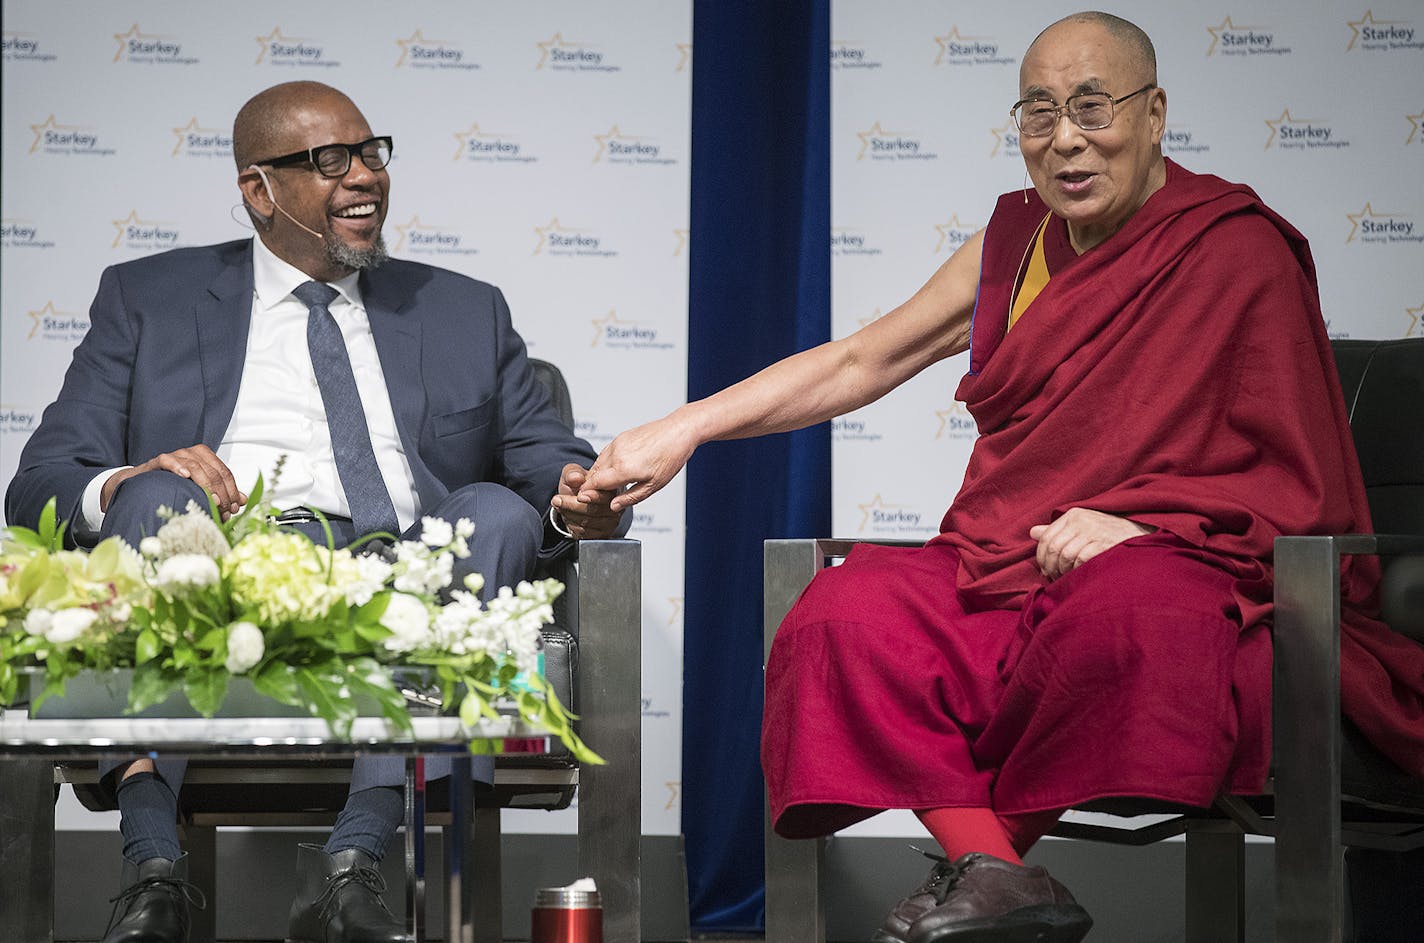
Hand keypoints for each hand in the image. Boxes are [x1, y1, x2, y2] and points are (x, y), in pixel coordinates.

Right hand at [101, 445, 245, 519]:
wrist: (143, 483)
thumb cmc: (174, 486)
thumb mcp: (201, 490)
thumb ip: (221, 493)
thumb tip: (242, 500)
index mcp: (205, 458)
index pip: (225, 473)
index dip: (232, 490)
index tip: (234, 507)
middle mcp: (192, 454)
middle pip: (213, 471)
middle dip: (221, 492)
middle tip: (223, 509)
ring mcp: (175, 456)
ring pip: (195, 466)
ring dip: (206, 485)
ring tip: (212, 499)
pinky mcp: (157, 461)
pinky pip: (168, 460)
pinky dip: (177, 467)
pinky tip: (185, 476)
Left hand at [551, 463, 623, 537]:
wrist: (575, 499)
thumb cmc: (577, 484)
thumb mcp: (572, 473)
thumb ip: (572, 473)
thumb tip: (575, 478)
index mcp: (612, 488)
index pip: (605, 496)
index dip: (592, 497)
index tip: (579, 495)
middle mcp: (615, 506)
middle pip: (595, 511)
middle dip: (572, 506)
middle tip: (557, 500)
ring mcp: (610, 522)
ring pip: (587, 523)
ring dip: (569, 514)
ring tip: (558, 506)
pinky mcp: (602, 534)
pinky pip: (585, 533)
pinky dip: (572, 525)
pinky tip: (567, 516)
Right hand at [577, 414, 698, 512]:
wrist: (678, 432)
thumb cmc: (670, 457)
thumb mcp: (653, 485)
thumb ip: (630, 498)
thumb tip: (614, 506)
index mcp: (623, 469)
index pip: (594, 484)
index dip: (587, 493)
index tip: (586, 499)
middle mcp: (616, 454)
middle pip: (592, 474)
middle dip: (592, 485)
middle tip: (601, 496)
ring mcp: (617, 444)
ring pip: (597, 463)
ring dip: (598, 474)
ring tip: (611, 484)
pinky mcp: (620, 437)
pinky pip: (605, 453)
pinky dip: (605, 463)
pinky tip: (616, 469)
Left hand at [1029, 507, 1153, 580]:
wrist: (1144, 533)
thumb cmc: (1110, 533)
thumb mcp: (1083, 526)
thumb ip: (1058, 530)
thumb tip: (1033, 532)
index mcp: (1073, 515)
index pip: (1046, 538)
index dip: (1042, 558)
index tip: (1046, 570)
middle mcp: (1080, 520)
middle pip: (1053, 548)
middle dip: (1051, 567)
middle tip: (1055, 578)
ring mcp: (1093, 531)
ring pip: (1065, 556)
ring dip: (1064, 571)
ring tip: (1069, 577)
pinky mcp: (1104, 543)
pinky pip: (1081, 560)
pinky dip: (1078, 571)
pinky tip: (1082, 574)